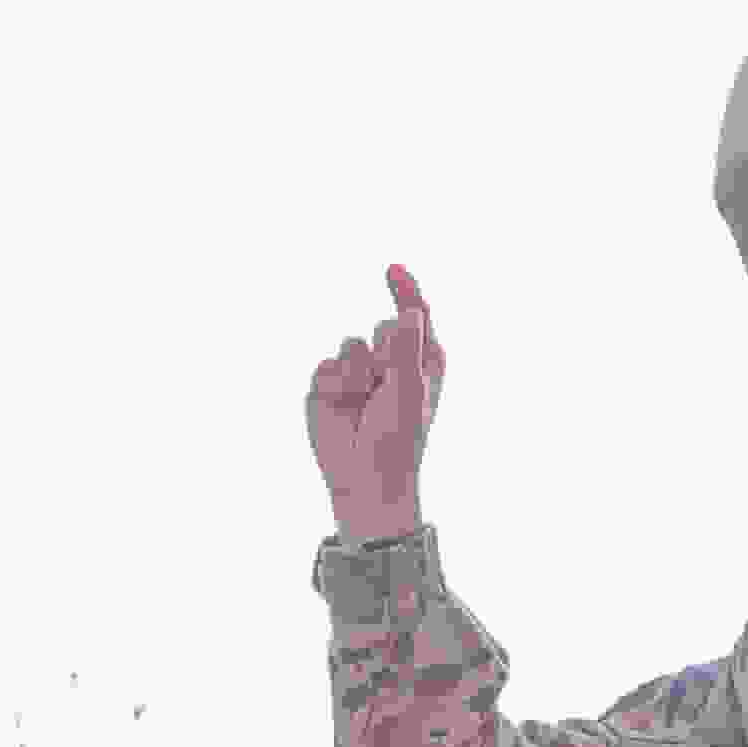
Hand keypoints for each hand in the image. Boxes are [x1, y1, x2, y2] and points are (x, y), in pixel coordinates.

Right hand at [302, 263, 449, 540]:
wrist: (363, 478)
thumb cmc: (396, 439)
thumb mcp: (409, 390)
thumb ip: (408, 349)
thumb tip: (410, 311)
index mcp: (422, 361)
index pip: (415, 314)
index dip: (404, 289)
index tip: (391, 268)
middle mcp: (391, 361)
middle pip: (382, 326)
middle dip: (383, 352)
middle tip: (386, 387)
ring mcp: (359, 372)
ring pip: (351, 343)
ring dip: (357, 372)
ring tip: (364, 402)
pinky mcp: (329, 384)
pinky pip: (325, 364)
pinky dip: (333, 384)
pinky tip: (341, 407)